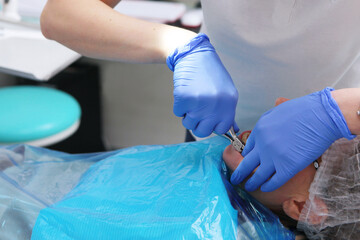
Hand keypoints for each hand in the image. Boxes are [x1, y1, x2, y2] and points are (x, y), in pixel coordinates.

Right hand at [167, 34, 237, 136]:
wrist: (194, 54)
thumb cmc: (210, 73)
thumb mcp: (226, 92)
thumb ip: (228, 112)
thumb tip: (234, 130)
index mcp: (229, 104)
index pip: (221, 129)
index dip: (212, 125)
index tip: (208, 119)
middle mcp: (216, 105)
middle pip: (203, 131)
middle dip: (197, 124)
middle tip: (196, 111)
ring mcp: (199, 103)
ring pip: (188, 124)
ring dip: (187, 115)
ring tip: (191, 100)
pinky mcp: (183, 98)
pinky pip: (178, 113)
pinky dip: (179, 106)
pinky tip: (185, 92)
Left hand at [231, 88, 354, 191]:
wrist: (321, 116)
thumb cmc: (303, 110)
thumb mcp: (276, 111)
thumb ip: (267, 123)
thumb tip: (263, 132)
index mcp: (259, 130)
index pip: (247, 148)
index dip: (245, 157)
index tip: (245, 162)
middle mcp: (262, 145)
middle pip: (246, 163)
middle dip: (239, 173)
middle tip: (235, 179)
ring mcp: (273, 157)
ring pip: (257, 175)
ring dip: (251, 183)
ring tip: (248, 187)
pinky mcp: (287, 167)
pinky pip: (273, 181)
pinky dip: (268, 186)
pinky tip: (265, 188)